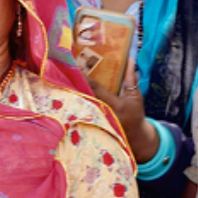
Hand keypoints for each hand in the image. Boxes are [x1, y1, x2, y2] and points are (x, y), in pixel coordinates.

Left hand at [75, 32, 157, 162]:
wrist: (135, 137)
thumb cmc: (135, 114)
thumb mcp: (135, 96)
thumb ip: (131, 79)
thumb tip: (130, 60)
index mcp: (116, 105)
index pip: (96, 89)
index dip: (85, 79)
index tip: (75, 68)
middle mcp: (104, 114)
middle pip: (85, 97)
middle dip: (74, 86)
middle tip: (63, 74)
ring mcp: (97, 122)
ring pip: (81, 106)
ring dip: (71, 96)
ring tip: (61, 84)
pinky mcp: (92, 126)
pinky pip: (81, 114)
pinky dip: (74, 106)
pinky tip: (66, 98)